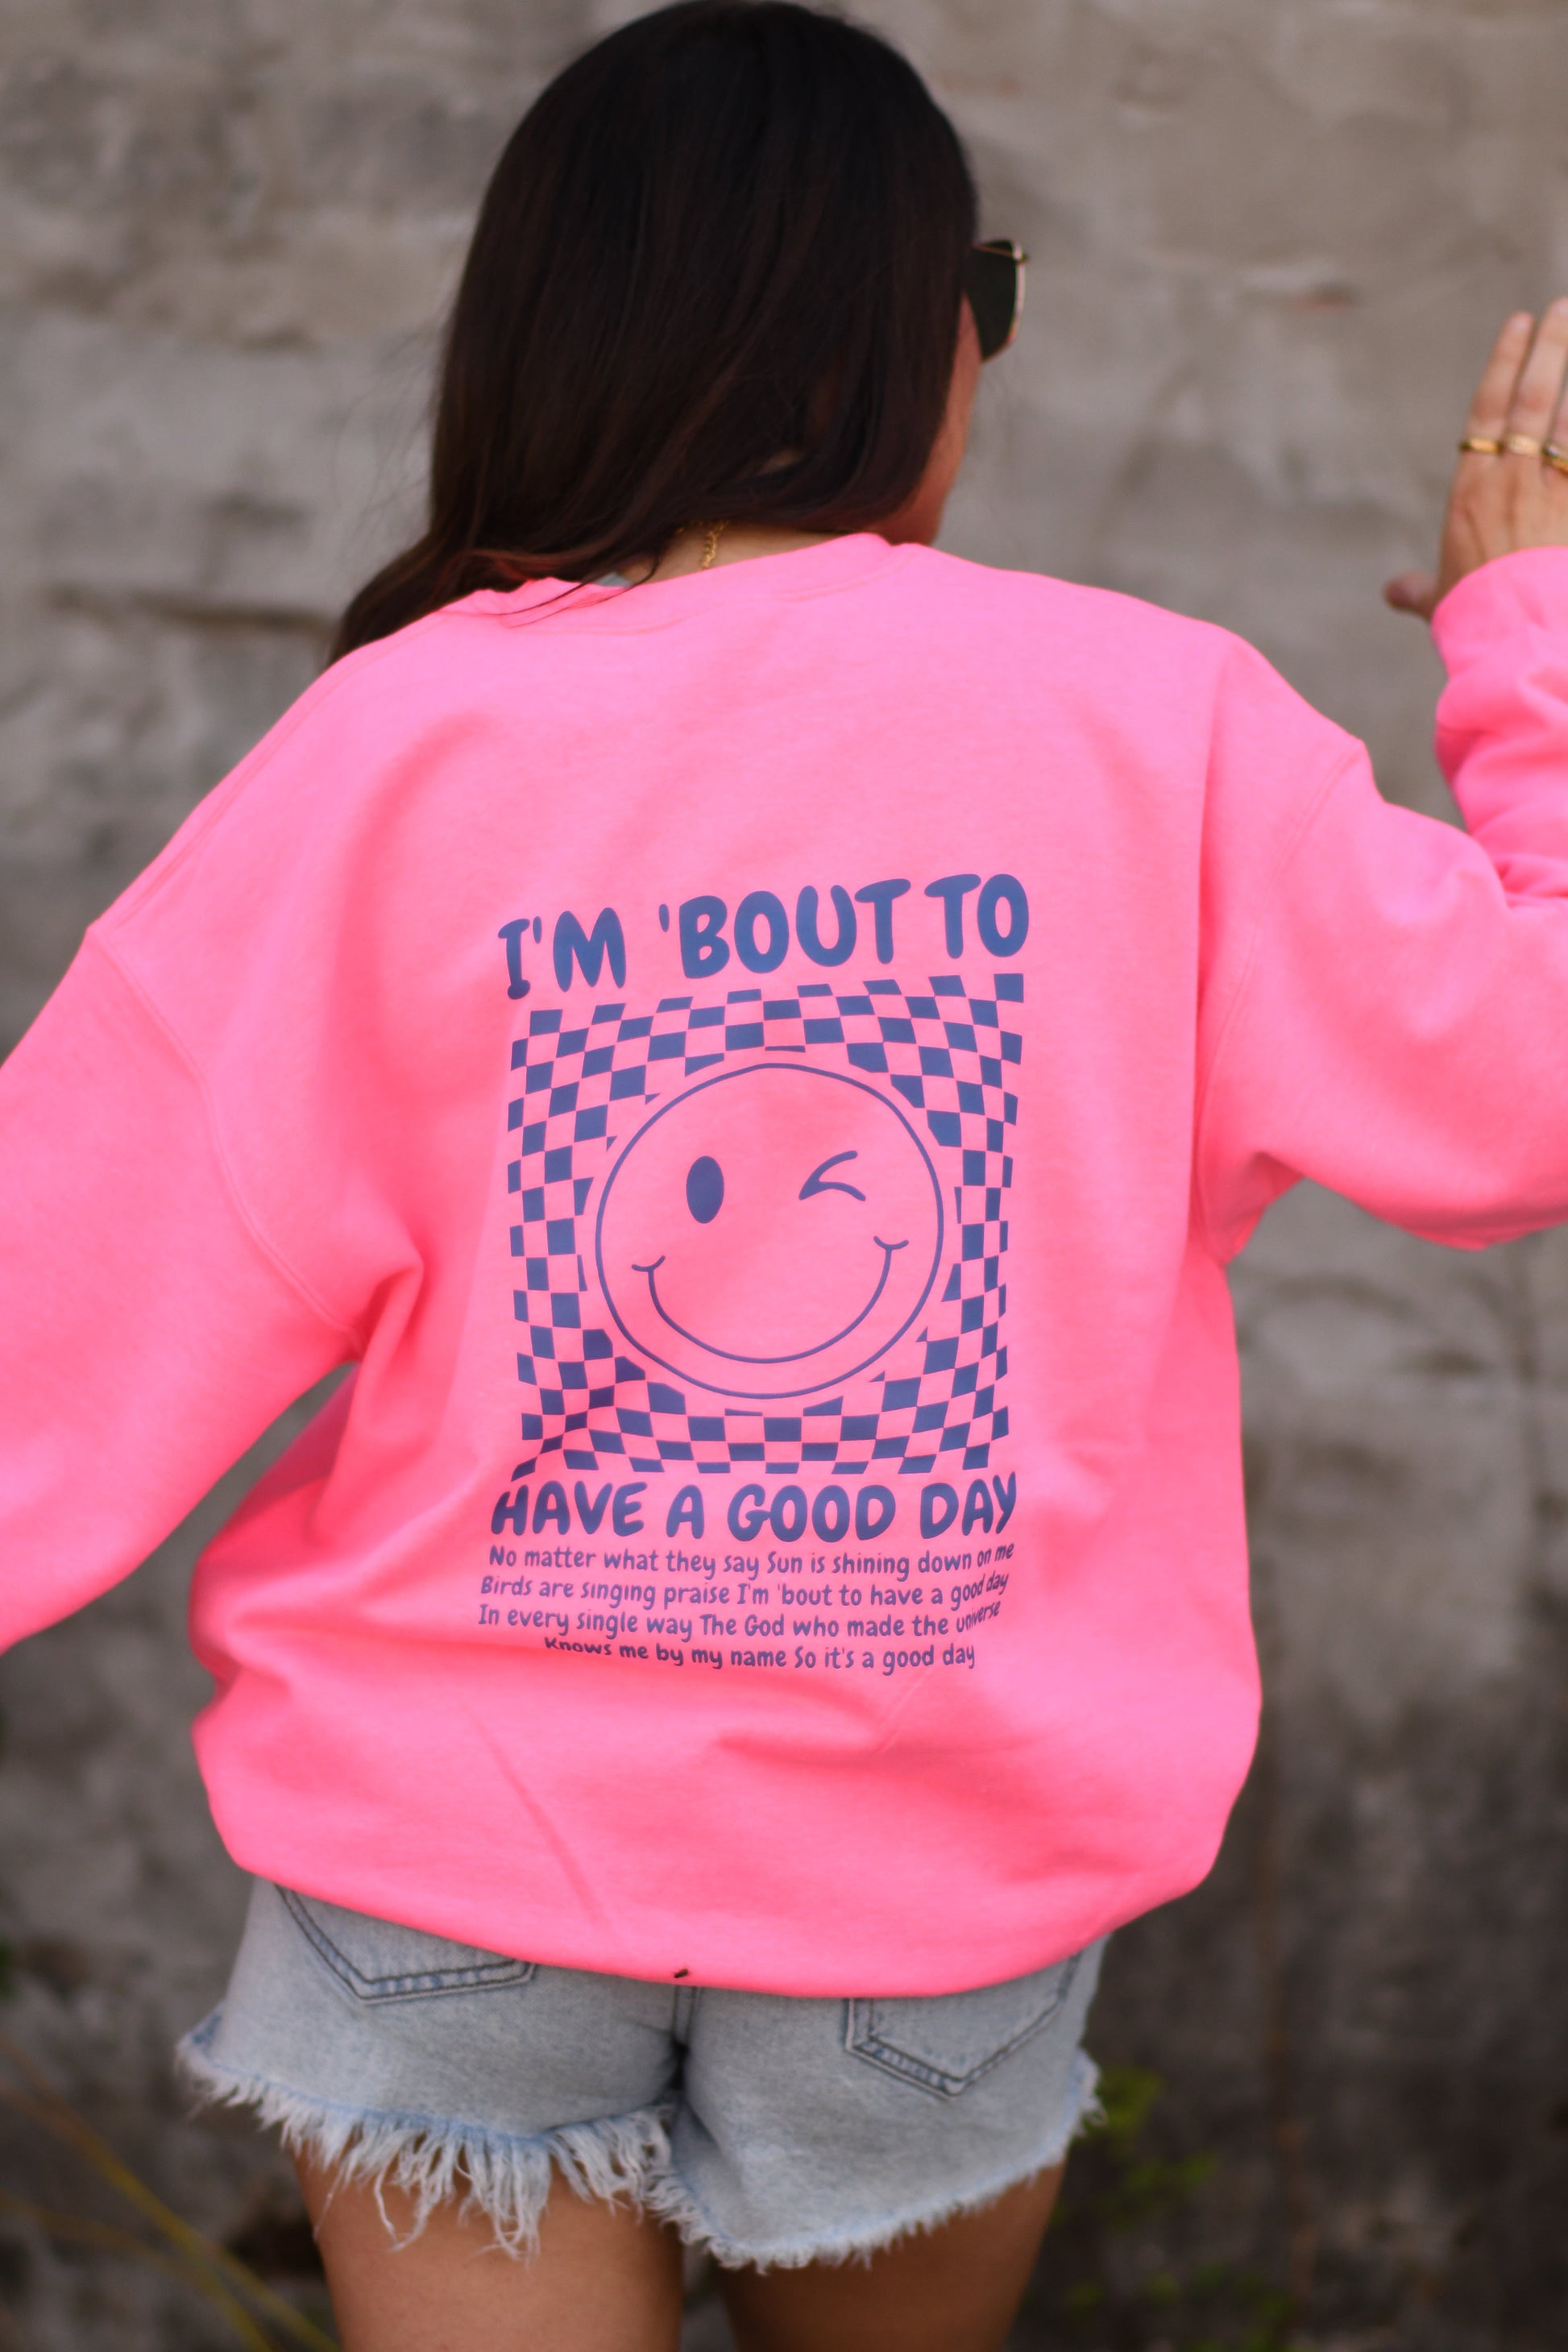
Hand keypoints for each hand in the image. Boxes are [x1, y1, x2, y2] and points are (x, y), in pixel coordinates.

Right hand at [1385, 302, 1567, 622]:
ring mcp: (1552, 491)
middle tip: (1562, 308)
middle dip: (1550, 349)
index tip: (1519, 323)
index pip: (1487, 410)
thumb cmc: (1474, 620)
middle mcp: (1512, 480)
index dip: (1503, 363)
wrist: (1515, 639)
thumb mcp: (1442, 601)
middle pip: (1534, 398)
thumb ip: (1418, 590)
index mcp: (1471, 492)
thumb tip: (1393, 592)